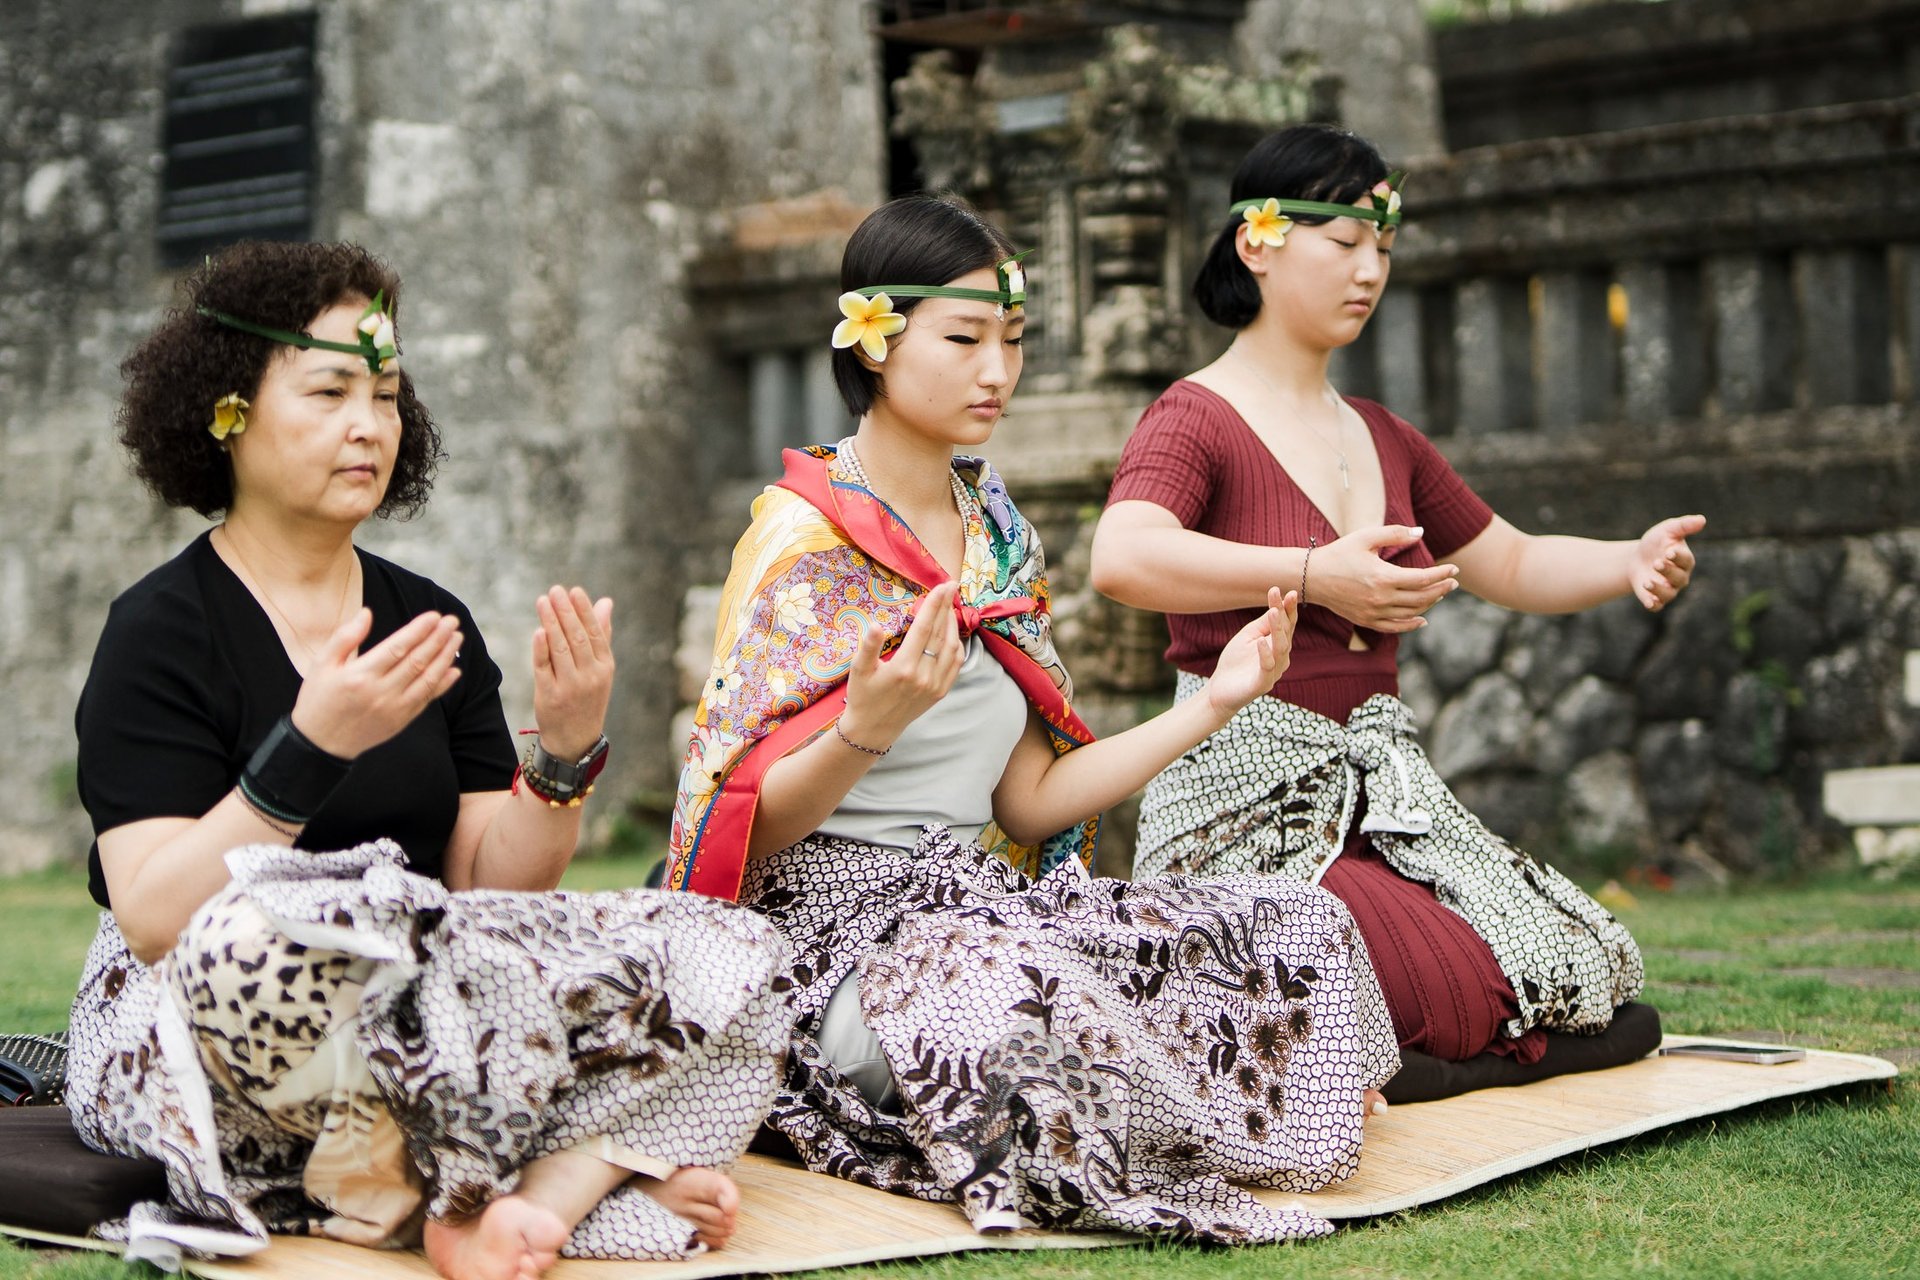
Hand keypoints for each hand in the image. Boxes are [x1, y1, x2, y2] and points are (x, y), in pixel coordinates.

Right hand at [291, 608, 462, 757]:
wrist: (320, 744)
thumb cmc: (319, 699)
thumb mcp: (321, 665)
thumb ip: (345, 637)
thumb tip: (367, 613)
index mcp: (360, 675)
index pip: (397, 647)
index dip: (419, 630)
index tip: (434, 616)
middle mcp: (381, 692)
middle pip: (417, 661)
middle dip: (438, 639)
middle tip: (452, 621)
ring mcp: (394, 708)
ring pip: (427, 680)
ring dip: (445, 657)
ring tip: (457, 637)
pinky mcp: (401, 721)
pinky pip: (426, 700)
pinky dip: (443, 684)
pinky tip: (454, 670)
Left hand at [532, 586, 615, 759]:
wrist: (575, 740)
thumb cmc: (588, 697)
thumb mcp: (601, 669)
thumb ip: (601, 634)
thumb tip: (606, 602)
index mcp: (604, 667)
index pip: (594, 633)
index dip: (584, 611)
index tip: (573, 591)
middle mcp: (590, 676)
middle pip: (576, 638)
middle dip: (565, 612)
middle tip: (555, 591)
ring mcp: (569, 687)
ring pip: (560, 649)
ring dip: (550, 623)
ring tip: (543, 602)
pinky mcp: (549, 696)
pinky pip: (544, 668)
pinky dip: (541, 649)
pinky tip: (538, 631)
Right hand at [839, 581, 963, 750]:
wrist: (873, 729)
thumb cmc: (862, 696)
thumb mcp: (858, 670)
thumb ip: (868, 646)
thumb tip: (876, 625)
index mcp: (904, 668)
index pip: (924, 627)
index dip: (934, 604)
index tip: (943, 586)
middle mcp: (924, 676)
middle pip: (940, 633)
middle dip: (946, 607)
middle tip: (951, 585)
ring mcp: (935, 685)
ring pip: (952, 647)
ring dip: (953, 624)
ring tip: (949, 606)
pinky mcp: (940, 692)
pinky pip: (955, 664)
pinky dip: (957, 645)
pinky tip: (952, 633)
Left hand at [1205, 588, 1296, 720]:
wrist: (1221, 689)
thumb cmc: (1236, 660)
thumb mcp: (1248, 636)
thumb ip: (1263, 624)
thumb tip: (1277, 606)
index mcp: (1277, 643)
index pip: (1287, 623)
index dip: (1289, 608)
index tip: (1289, 591)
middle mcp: (1281, 656)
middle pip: (1286, 632)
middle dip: (1284, 613)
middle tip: (1282, 595)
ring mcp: (1274, 670)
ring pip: (1280, 648)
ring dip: (1277, 629)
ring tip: (1273, 611)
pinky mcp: (1263, 683)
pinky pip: (1267, 666)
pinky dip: (1264, 653)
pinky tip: (1259, 640)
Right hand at [1307, 525, 1458, 631]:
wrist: (1312, 577)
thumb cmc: (1339, 553)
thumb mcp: (1366, 537)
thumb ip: (1395, 533)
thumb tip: (1420, 532)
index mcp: (1383, 577)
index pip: (1423, 579)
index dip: (1442, 574)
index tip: (1454, 569)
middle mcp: (1381, 598)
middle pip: (1422, 598)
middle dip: (1441, 589)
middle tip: (1453, 582)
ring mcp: (1373, 612)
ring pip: (1412, 613)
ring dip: (1430, 604)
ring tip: (1440, 593)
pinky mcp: (1366, 620)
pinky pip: (1394, 627)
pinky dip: (1411, 624)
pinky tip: (1423, 619)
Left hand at [1630, 514, 1703, 610]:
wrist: (1636, 558)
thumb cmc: (1656, 543)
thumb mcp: (1668, 530)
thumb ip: (1684, 525)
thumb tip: (1701, 519)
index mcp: (1685, 560)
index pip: (1686, 560)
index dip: (1678, 557)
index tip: (1668, 552)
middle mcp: (1680, 577)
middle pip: (1678, 578)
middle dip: (1668, 571)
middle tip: (1656, 563)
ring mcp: (1668, 589)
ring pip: (1668, 594)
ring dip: (1659, 589)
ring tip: (1647, 582)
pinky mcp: (1654, 598)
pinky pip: (1657, 606)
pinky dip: (1654, 604)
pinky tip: (1648, 602)